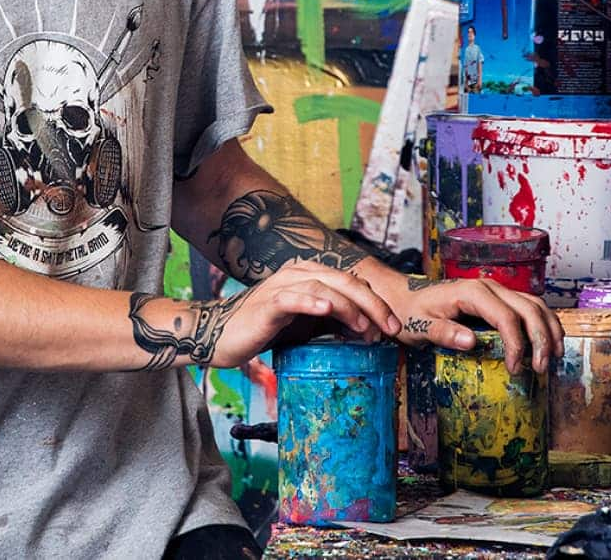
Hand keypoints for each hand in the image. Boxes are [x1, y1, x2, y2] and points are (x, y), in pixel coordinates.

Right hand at [133, 260, 403, 370]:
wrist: (218, 335)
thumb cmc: (260, 331)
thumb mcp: (303, 327)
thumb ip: (329, 322)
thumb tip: (366, 331)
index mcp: (307, 277)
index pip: (350, 283)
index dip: (375, 303)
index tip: (392, 328)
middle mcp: (296, 275)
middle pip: (344, 281)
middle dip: (372, 305)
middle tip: (392, 328)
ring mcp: (281, 287)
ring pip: (324, 287)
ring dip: (349, 307)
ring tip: (367, 327)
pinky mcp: (266, 303)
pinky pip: (292, 298)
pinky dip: (312, 302)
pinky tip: (327, 310)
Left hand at [375, 275, 561, 374]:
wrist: (403, 298)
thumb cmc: (410, 312)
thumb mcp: (420, 326)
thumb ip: (444, 333)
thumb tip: (471, 341)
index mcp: (471, 293)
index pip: (507, 317)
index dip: (516, 344)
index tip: (515, 368)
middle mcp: (489, 287)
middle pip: (529, 309)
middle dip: (541, 339)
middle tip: (541, 368)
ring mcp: (496, 290)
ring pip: (535, 304)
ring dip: (549, 330)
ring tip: (552, 357)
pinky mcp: (499, 298)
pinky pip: (529, 307)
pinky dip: (543, 324)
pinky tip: (547, 343)